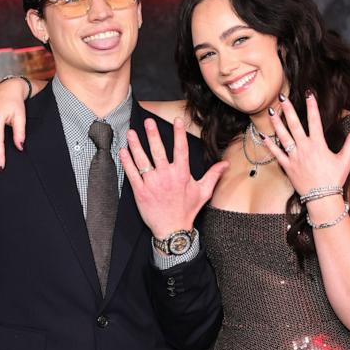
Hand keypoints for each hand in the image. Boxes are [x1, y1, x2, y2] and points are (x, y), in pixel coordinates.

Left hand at [119, 118, 228, 238]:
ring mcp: (152, 183)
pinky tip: (123, 151)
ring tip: (131, 133)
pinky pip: (132, 173)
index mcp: (182, 174)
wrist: (172, 229)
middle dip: (153, 134)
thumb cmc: (187, 210)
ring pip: (142, 160)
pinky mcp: (140, 191)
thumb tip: (225, 164)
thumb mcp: (203, 192)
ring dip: (136, 145)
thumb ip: (213, 175)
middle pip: (158, 151)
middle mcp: (166, 176)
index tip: (176, 120)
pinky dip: (127, 162)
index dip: (178, 133)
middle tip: (148, 122)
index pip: (181, 149)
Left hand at [263, 92, 349, 196]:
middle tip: (282, 98)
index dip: (312, 106)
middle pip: (295, 125)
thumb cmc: (335, 179)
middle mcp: (305, 148)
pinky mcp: (287, 167)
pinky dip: (269, 145)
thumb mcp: (345, 160)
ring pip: (283, 137)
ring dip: (277, 124)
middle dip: (288, 110)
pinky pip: (276, 154)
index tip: (309, 94)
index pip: (315, 120)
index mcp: (318, 145)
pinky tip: (263, 135)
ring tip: (271, 112)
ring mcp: (294, 157)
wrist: (322, 198)